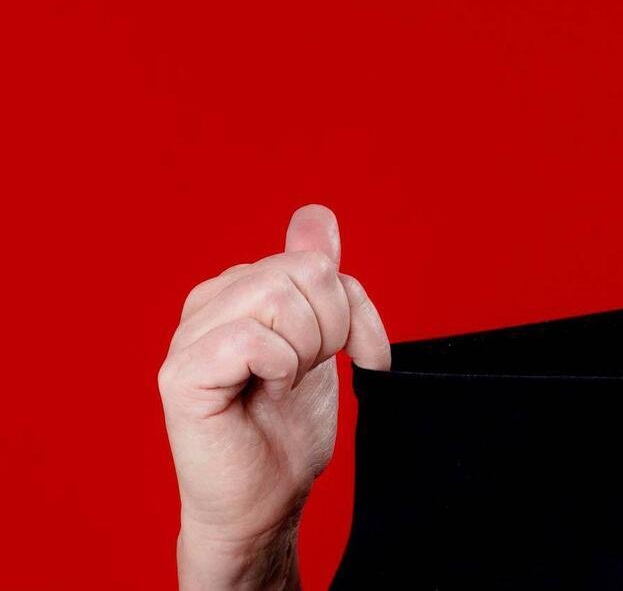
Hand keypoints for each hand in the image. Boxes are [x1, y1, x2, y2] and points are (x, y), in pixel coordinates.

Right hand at [158, 204, 389, 580]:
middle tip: (308, 373)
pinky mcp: (181, 375)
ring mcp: (189, 336)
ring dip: (307, 351)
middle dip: (333, 329)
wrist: (268, 496)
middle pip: (306, 272)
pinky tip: (266, 392)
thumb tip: (314, 215)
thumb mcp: (324, 337)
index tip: (352, 353)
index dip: (352, 309)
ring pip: (281, 298)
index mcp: (239, 286)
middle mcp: (208, 302)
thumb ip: (319, 275)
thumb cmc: (291, 423)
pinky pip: (250, 339)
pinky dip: (279, 367)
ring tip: (285, 384)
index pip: (317, 259)